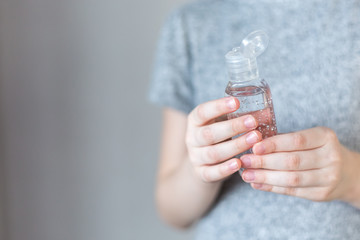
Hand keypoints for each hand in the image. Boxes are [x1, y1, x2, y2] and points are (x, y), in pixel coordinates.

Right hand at [186, 97, 261, 181]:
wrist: (203, 161)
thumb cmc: (218, 135)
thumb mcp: (222, 122)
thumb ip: (238, 117)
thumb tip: (267, 114)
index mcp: (195, 121)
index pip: (202, 112)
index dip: (218, 107)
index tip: (236, 102)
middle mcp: (192, 138)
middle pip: (209, 134)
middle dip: (232, 127)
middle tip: (252, 122)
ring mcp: (195, 157)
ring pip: (213, 153)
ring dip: (235, 146)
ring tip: (253, 140)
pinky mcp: (201, 173)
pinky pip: (211, 172)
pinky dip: (225, 169)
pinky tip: (239, 163)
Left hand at [240, 127, 359, 204]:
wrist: (347, 173)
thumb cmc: (319, 150)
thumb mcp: (310, 138)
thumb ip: (285, 140)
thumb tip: (252, 144)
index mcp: (325, 137)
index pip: (296, 140)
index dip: (274, 144)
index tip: (254, 146)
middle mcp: (330, 157)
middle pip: (292, 161)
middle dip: (264, 162)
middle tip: (244, 161)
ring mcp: (328, 178)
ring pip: (291, 179)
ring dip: (265, 177)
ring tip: (246, 174)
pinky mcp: (321, 194)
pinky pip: (292, 191)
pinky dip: (272, 188)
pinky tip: (257, 184)